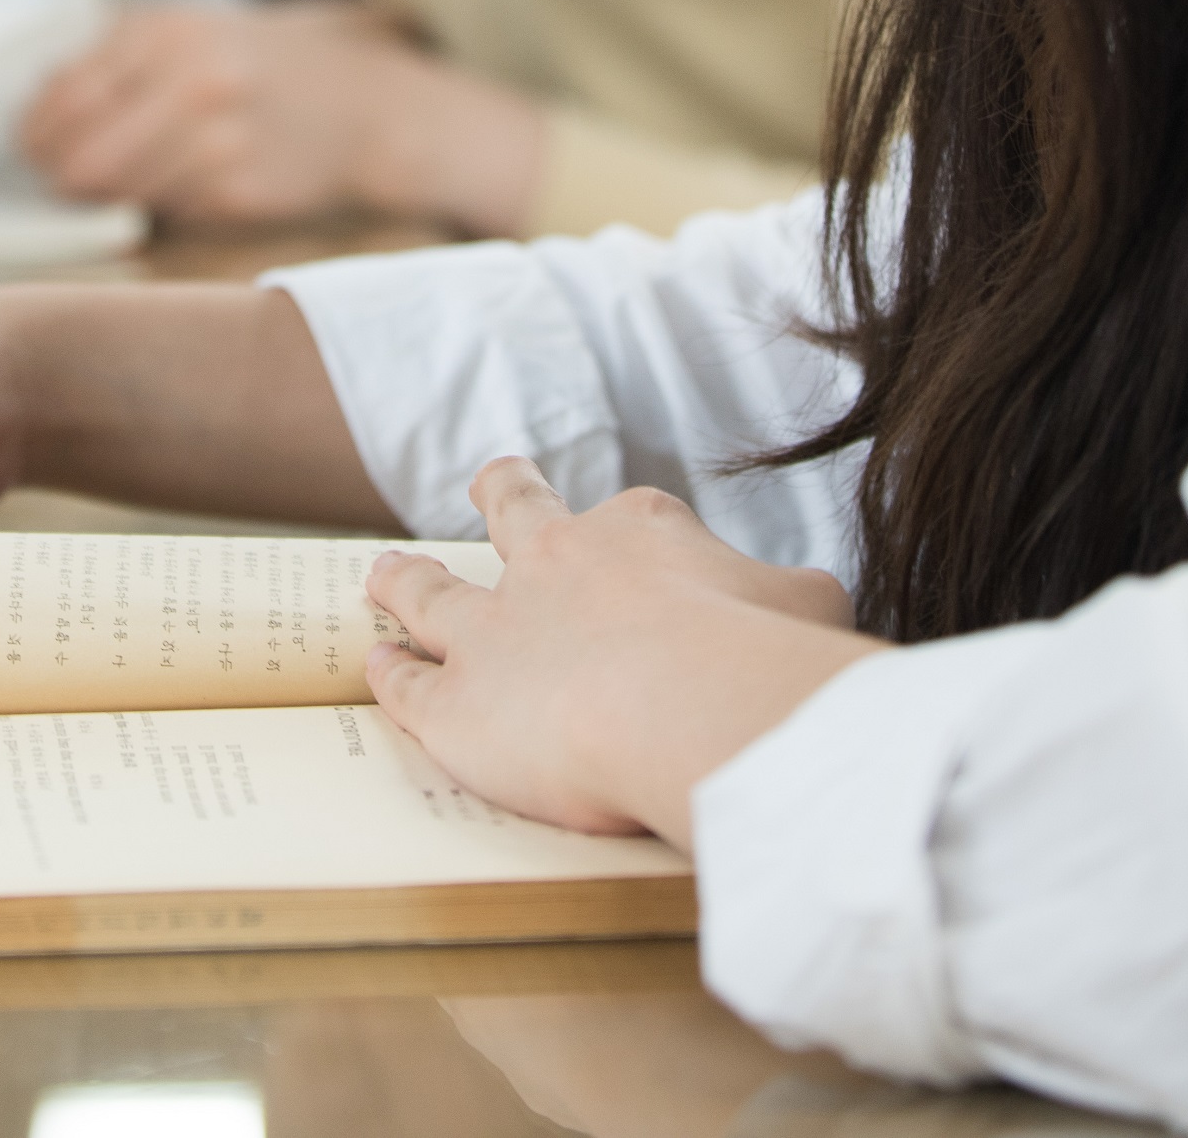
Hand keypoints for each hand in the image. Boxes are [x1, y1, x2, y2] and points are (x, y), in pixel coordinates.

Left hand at [16, 0, 545, 232]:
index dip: (34, 131)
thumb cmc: (270, 68)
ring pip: (117, 192)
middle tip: (60, 181)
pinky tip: (184, 186)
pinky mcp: (237, 191)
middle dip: (58, 174)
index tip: (29, 147)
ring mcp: (214, 139)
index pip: (62, 95)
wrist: (372, 107)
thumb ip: (120, 54)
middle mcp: (188, 80)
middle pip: (77, 154)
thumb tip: (33, 108)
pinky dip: (162, 206)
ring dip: (107, 197)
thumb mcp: (196, 30)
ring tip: (122, 185)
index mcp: (167, 31)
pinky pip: (166, 211)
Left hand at [364, 459, 880, 844]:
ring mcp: (494, 630)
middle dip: (502, 495)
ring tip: (380, 574)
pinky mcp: (455, 702)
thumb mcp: (812, 608)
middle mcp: (555, 563)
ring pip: (433, 594)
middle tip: (489, 482)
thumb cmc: (763, 655)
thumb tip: (804, 605)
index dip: (638, 541)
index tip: (647, 565)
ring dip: (405, 582)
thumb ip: (794, 600)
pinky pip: (408, 685)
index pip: (634, 522)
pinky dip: (389, 675)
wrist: (687, 704)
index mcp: (642, 532)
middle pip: (515, 513)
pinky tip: (375, 667)